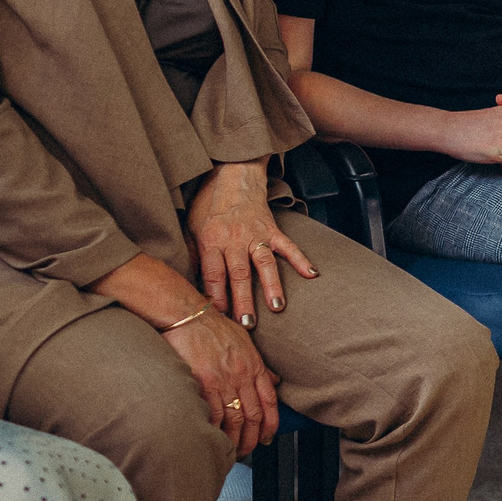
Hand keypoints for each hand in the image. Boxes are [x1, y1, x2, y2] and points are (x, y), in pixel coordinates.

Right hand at [161, 308, 279, 455]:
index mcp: (254, 365)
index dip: (271, 423)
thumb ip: (260, 364)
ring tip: (230, 450)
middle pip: (253, 414)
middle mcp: (242, 374)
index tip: (267, 437)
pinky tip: (213, 438)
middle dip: (252, 438)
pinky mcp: (203, 382)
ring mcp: (223, 379)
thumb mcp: (245, 341)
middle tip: (247, 451)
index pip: (269, 401)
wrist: (188, 315)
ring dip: (234, 439)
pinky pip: (213, 413)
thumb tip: (275, 381)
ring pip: (235, 418)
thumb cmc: (213, 327)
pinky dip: (215, 429)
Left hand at [189, 162, 316, 325]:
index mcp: (212, 241)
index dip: (216, 297)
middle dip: (243, 300)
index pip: (213, 274)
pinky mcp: (272, 229)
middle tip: (247, 323)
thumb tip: (190, 284)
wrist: (232, 177)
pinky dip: (300, 259)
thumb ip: (193, 255)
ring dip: (271, 285)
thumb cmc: (209, 206)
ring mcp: (256, 234)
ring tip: (277, 306)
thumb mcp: (191, 228)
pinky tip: (311, 274)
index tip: (220, 318)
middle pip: (239, 274)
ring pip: (264, 263)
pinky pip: (288, 246)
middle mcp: (235, 239)